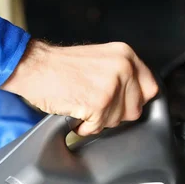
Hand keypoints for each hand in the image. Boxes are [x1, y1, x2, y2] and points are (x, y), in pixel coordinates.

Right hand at [0, 39, 158, 135]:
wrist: (35, 66)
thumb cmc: (60, 66)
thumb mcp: (102, 60)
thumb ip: (123, 75)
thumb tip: (136, 98)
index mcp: (126, 55)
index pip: (150, 89)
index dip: (134, 101)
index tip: (121, 104)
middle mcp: (123, 68)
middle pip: (134, 110)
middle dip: (115, 114)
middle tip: (95, 105)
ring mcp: (111, 87)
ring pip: (116, 121)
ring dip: (97, 121)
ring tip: (82, 105)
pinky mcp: (98, 104)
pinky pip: (98, 128)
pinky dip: (84, 127)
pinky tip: (75, 113)